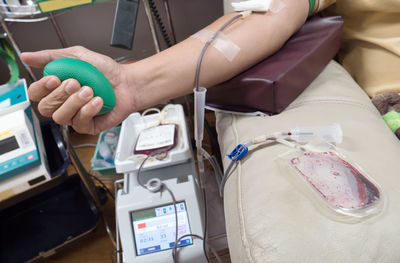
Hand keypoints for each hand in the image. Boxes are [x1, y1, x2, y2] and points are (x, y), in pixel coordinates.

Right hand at [21, 46, 135, 133]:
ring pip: (60, 117)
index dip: (41, 88)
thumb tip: (27, 57)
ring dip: (74, 102)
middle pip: (46, 107)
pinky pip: (80, 123)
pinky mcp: (88, 126)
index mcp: (57, 89)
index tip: (54, 78)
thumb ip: (50, 57)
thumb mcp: (77, 57)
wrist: (127, 82)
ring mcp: (75, 116)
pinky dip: (88, 110)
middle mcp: (64, 104)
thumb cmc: (105, 72)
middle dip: (60, 94)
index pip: (36, 94)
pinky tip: (98, 101)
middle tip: (76, 82)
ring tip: (89, 91)